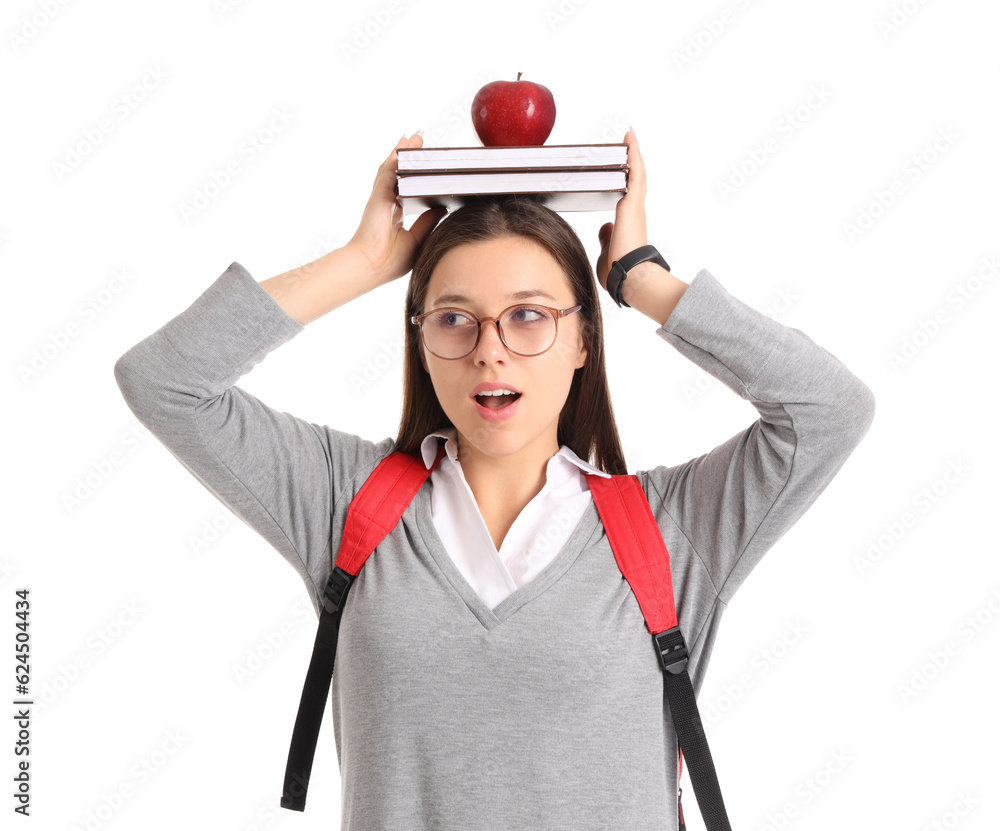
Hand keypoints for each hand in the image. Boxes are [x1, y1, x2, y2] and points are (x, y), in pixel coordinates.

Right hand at [346, 133, 447, 286]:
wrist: (371, 267)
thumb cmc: (390, 260)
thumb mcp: (418, 238)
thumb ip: (428, 221)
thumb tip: (442, 206)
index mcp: (394, 214)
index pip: (405, 188)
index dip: (413, 175)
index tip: (424, 165)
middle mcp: (387, 203)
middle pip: (398, 174)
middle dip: (407, 157)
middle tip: (419, 142)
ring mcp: (381, 199)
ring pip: (392, 169)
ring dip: (401, 152)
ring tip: (412, 138)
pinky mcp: (378, 197)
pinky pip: (387, 173)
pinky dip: (394, 159)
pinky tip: (402, 147)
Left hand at [595, 128, 647, 291]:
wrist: (629, 278)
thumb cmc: (618, 271)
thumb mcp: (607, 249)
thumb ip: (606, 237)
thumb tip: (605, 227)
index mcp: (629, 222)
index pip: (629, 195)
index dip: (628, 180)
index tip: (625, 168)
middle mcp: (635, 212)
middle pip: (636, 180)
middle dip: (633, 162)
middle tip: (630, 143)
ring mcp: (635, 208)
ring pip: (637, 175)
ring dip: (634, 155)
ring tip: (630, 137)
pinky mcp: (632, 205)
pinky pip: (635, 175)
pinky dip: (633, 158)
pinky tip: (630, 142)